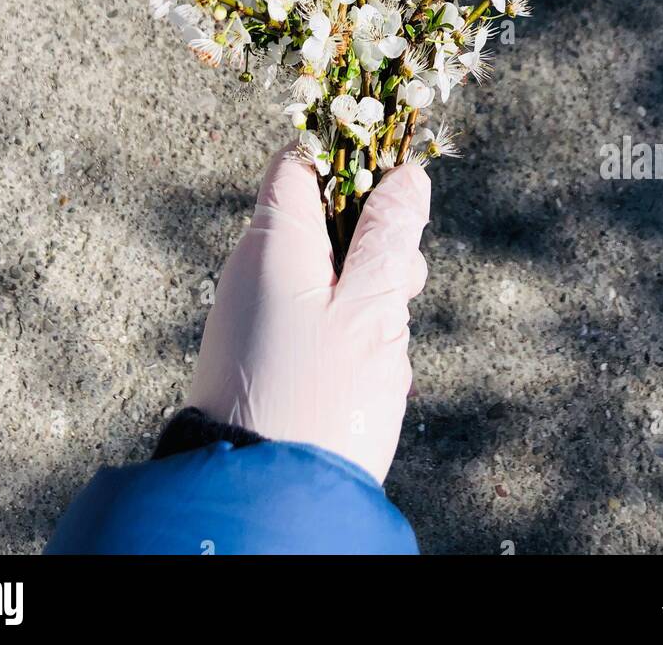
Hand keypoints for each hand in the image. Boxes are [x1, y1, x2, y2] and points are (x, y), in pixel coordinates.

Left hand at [190, 145, 430, 482]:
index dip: (351, 157)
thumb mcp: (373, 309)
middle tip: (402, 291)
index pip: (300, 160)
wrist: (264, 505)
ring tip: (385, 357)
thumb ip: (391, 237)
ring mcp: (257, 316)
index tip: (397, 183)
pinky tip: (372, 383)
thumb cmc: (319, 400)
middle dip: (378, 248)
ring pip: (331, 278)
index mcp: (273, 241)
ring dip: (372, 304)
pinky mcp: (265, 359)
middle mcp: (255, 270)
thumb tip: (407, 177)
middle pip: (326, 221)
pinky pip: (319, 325)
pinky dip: (353, 342)